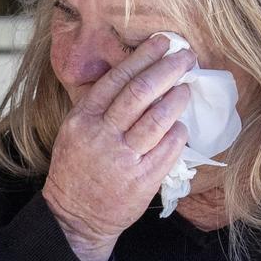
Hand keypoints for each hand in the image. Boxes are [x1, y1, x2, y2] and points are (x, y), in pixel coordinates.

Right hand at [42, 34, 194, 260]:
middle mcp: (101, 135)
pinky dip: (178, 133)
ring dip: (177, 98)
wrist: (74, 217)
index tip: (162, 43)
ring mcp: (122, 159)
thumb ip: (99, 107)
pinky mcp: (141, 180)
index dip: (143, 57)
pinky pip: (167, 149)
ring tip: (187, 88)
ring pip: (157, 119)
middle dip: (167, 69)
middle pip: (140, 92)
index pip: (117, 79)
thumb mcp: (74, 131)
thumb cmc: (77, 168)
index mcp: (83, 119)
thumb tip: (137, 77)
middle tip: (186, 57)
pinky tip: (182, 125)